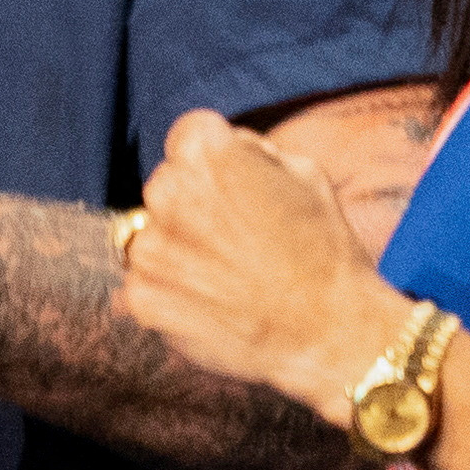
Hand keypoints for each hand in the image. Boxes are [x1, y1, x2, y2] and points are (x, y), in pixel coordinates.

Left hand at [117, 110, 405, 422]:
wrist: (329, 332)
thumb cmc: (325, 249)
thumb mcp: (303, 171)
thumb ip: (250, 149)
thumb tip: (223, 148)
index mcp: (205, 152)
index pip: (190, 136)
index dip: (218, 161)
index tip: (237, 188)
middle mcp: (165, 192)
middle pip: (167, 186)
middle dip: (193, 204)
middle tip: (237, 238)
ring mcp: (148, 248)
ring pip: (150, 236)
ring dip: (178, 250)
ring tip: (227, 275)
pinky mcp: (140, 298)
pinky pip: (145, 284)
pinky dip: (169, 294)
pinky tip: (211, 304)